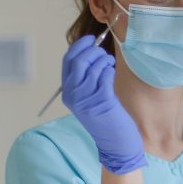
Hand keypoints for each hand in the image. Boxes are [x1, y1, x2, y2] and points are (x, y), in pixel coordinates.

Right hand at [61, 36, 144, 174]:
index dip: (79, 46)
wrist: (115, 143)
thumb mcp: (88, 97)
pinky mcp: (102, 102)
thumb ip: (85, 77)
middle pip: (79, 61)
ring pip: (93, 67)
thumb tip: (92, 50)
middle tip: (104, 55)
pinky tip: (112, 74)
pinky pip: (105, 76)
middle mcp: (73, 95)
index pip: (67, 61)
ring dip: (104, 61)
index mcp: (67, 92)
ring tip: (110, 65)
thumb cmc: (105, 118)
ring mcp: (86, 99)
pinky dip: (110, 70)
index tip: (90, 40)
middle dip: (93, 52)